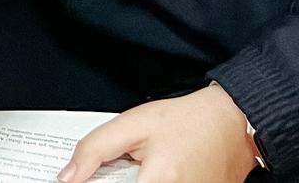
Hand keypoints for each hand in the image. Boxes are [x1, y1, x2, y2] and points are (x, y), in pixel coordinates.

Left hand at [61, 85, 259, 182]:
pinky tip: (150, 172)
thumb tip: (67, 178)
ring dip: (133, 179)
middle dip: (116, 180)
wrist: (232, 123)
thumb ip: (95, 150)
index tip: (81, 179)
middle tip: (116, 167)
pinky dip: (149, 181)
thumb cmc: (185, 121)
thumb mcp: (133, 124)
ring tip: (141, 167)